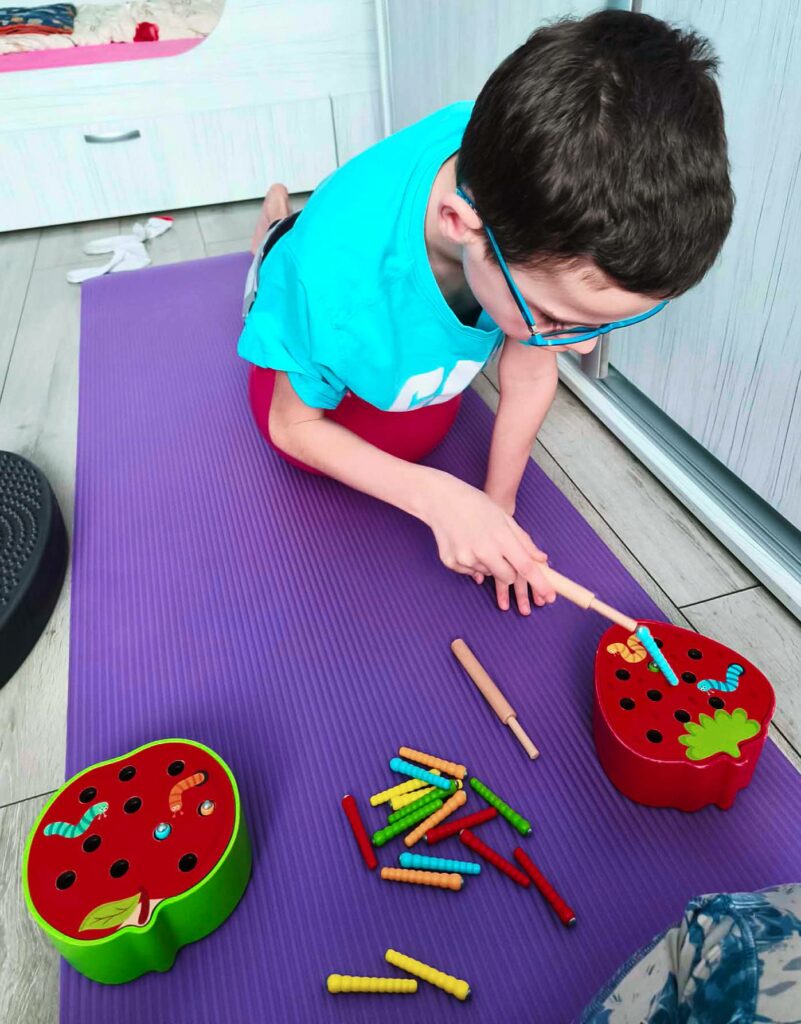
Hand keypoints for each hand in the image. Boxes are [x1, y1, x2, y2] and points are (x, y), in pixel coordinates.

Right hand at [422, 474, 554, 601]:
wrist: (440, 500)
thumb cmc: (475, 505)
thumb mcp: (504, 517)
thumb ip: (523, 540)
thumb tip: (540, 559)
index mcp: (501, 537)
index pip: (525, 566)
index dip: (540, 583)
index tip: (550, 596)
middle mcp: (484, 550)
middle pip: (508, 578)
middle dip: (510, 571)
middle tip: (502, 553)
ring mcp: (465, 558)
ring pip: (488, 574)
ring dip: (489, 564)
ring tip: (478, 541)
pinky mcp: (451, 562)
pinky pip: (471, 573)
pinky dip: (472, 563)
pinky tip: (465, 544)